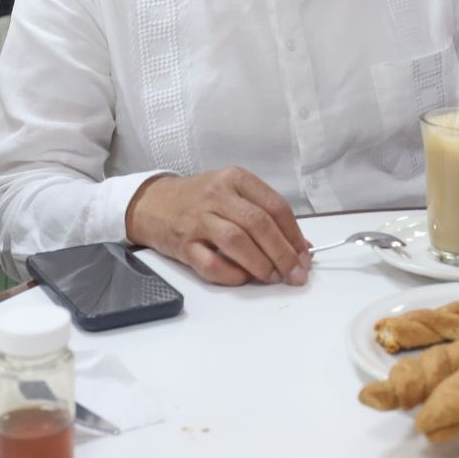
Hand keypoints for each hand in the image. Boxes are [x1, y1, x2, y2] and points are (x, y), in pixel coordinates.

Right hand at [125, 167, 311, 287]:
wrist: (153, 204)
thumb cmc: (202, 200)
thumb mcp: (233, 193)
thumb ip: (265, 215)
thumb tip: (300, 248)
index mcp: (236, 178)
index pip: (275, 206)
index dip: (294, 234)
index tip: (305, 255)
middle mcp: (217, 195)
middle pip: (259, 224)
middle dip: (283, 253)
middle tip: (295, 274)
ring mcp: (198, 219)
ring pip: (236, 241)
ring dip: (261, 264)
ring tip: (273, 278)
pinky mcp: (182, 244)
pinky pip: (210, 263)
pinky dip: (231, 274)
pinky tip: (243, 279)